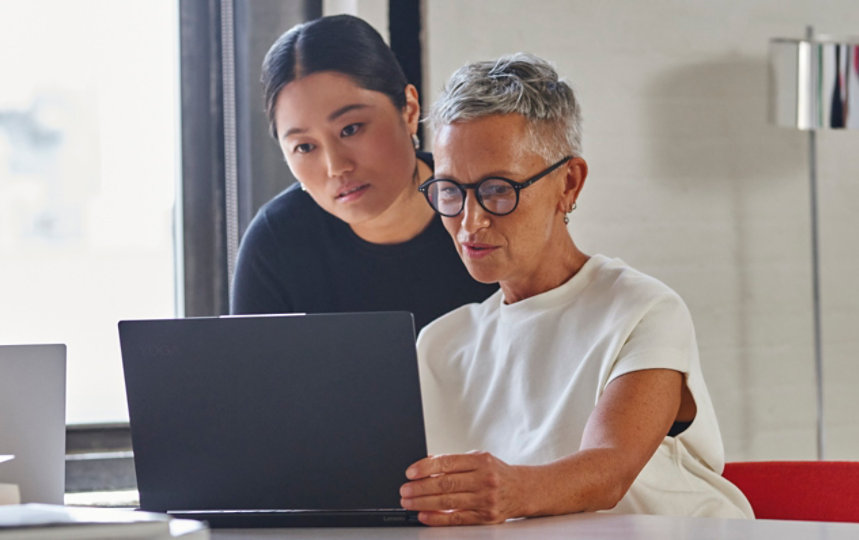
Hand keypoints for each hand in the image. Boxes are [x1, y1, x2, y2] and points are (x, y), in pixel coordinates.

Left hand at [399, 451, 525, 525]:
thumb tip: (426, 463)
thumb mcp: (478, 459)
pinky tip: (424, 515)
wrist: (523, 490)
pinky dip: (437, 518)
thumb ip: (453, 461)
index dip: (426, 467)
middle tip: (404, 490)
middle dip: (421, 488)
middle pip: (446, 484)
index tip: (410, 472)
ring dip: (424, 503)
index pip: (448, 463)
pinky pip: (457, 519)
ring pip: (448, 502)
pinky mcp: (486, 517)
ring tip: (409, 502)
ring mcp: (486, 499)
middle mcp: (484, 479)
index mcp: (481, 461)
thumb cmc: (496, 473)